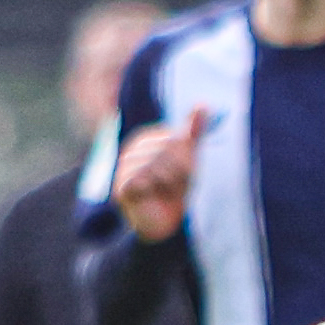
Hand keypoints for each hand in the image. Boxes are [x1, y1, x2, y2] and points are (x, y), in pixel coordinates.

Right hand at [107, 117, 198, 240]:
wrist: (164, 221)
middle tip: (176, 184)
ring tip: (166, 190)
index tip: (186, 172)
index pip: (175, 139)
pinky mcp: (121, 186)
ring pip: (156, 165)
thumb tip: (204, 103)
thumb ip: (194, 131)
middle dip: (180, 171)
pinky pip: (143, 179)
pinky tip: (155, 195)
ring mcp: (124, 167)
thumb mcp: (189, 157)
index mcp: (148, 139)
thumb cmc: (175, 187)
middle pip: (167, 150)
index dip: (187, 158)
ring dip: (169, 182)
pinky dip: (156, 190)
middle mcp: (132, 150)